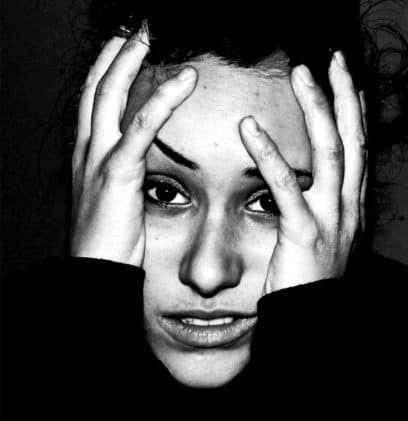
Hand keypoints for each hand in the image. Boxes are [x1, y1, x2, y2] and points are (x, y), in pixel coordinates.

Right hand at [70, 27, 197, 265]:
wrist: (96, 272)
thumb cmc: (112, 240)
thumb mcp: (117, 198)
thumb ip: (127, 173)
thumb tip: (146, 162)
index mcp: (89, 154)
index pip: (95, 98)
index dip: (109, 67)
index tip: (125, 43)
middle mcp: (88, 149)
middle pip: (98, 86)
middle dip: (117, 51)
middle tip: (137, 26)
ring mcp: (100, 159)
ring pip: (112, 95)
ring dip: (132, 61)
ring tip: (152, 36)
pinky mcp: (118, 173)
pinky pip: (141, 128)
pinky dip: (162, 100)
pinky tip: (184, 81)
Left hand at [238, 51, 367, 294]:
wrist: (315, 325)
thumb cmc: (312, 284)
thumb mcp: (328, 241)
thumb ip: (325, 209)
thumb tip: (317, 186)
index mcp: (353, 206)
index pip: (360, 149)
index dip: (356, 112)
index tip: (350, 80)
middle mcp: (349, 207)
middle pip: (354, 139)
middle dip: (346, 95)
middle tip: (335, 58)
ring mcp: (331, 219)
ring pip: (332, 152)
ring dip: (318, 108)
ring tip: (302, 73)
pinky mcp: (304, 235)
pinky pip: (287, 188)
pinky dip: (269, 154)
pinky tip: (249, 127)